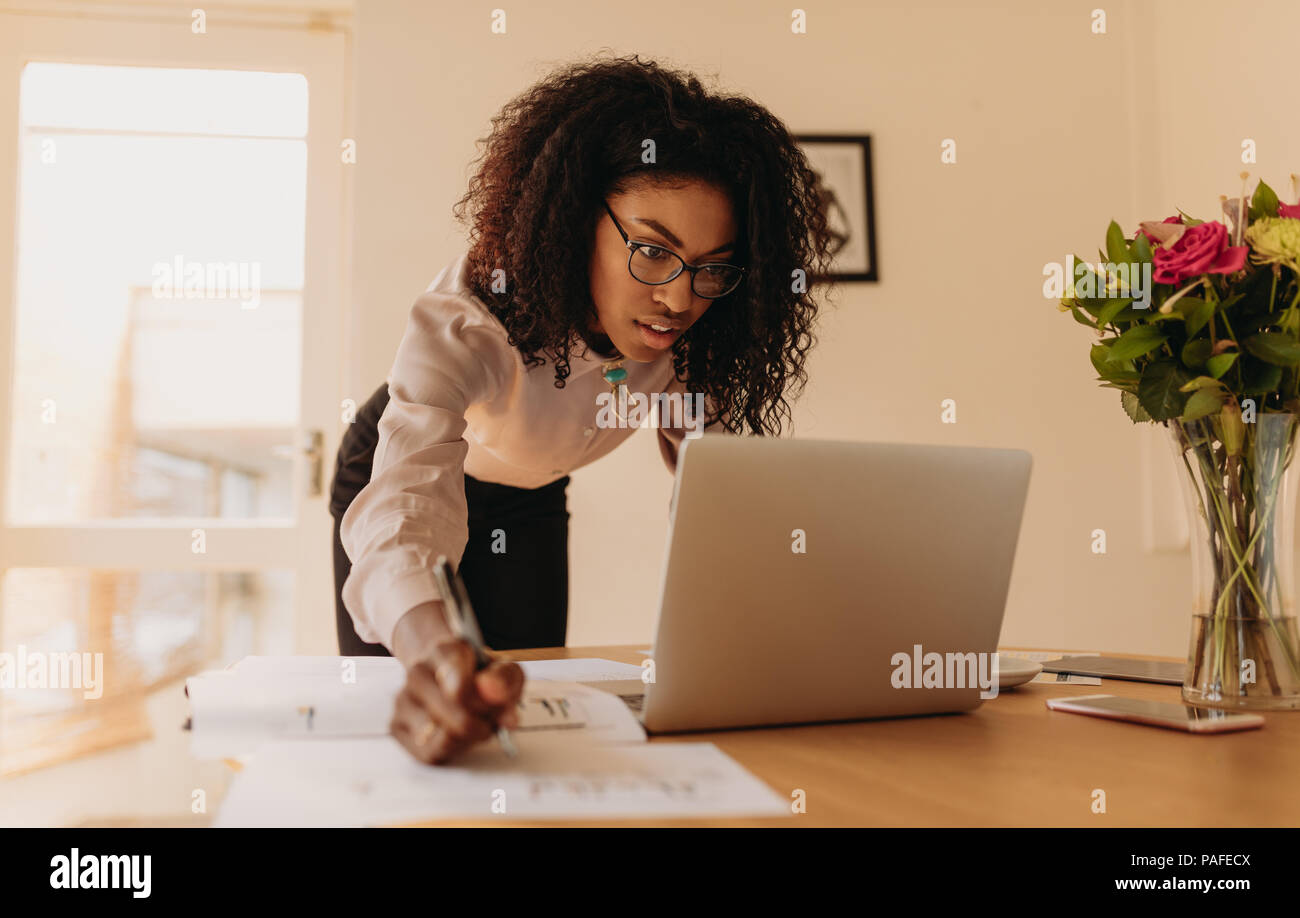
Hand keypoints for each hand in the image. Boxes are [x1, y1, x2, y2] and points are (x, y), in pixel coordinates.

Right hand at [390, 637, 523, 764]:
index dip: (471, 686)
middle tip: (495, 716)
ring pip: (444, 736)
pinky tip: (460, 735)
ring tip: (478, 723)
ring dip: (471, 737)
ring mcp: (403, 700)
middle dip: (486, 719)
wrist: (443, 674)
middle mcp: (418, 672)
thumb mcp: (501, 668)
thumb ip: (505, 680)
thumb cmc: (475, 675)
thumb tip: (500, 701)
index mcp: (445, 650)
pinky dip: (454, 748)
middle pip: (454, 710)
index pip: (454, 667)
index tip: (492, 696)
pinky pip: (432, 752)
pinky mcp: (396, 726)